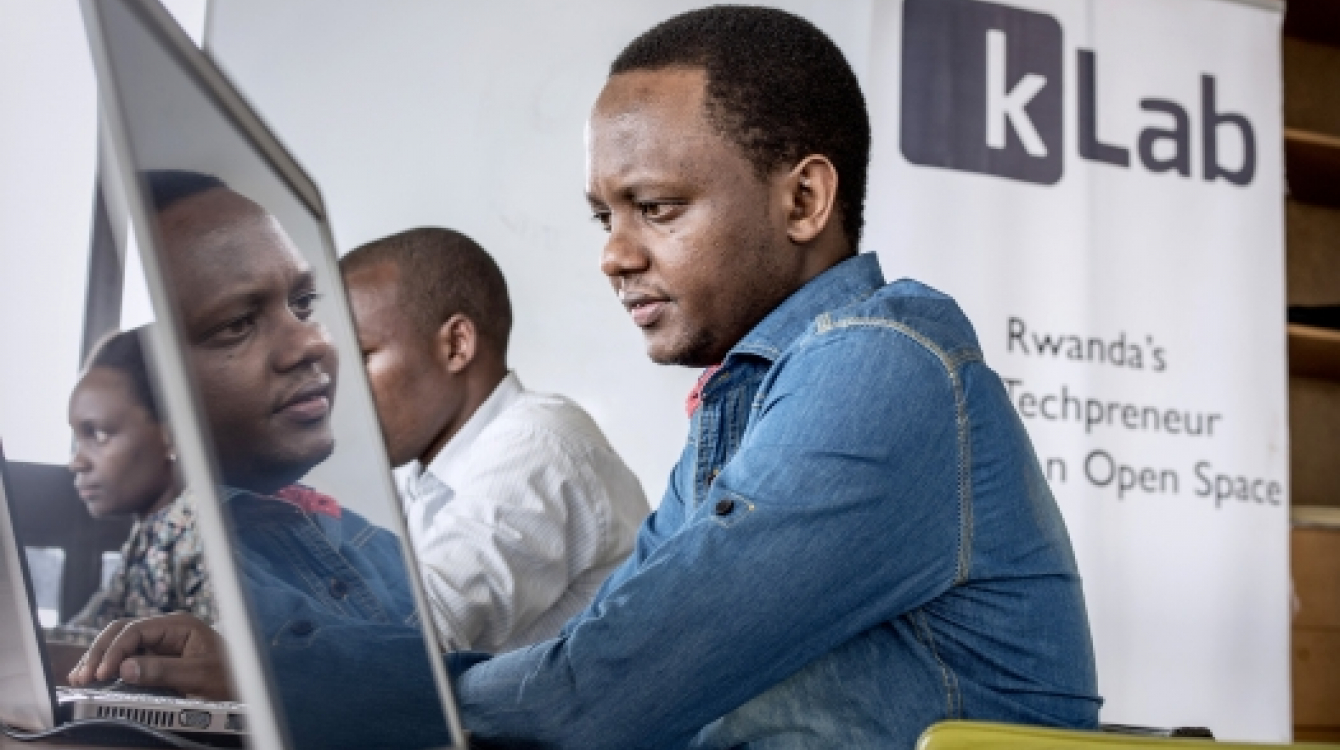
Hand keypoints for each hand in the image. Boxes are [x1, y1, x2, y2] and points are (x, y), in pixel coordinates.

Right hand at [68, 613, 235, 700]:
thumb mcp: (198, 675)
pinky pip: (128, 657)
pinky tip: (96, 677)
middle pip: (122, 631)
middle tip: (82, 677)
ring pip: (121, 643)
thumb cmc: (229, 677)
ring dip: (100, 658)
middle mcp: (167, 629)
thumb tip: (125, 668)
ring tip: (80, 678)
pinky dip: (110, 666)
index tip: (102, 674)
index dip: (115, 650)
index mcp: (180, 624)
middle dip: (100, 652)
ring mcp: (161, 642)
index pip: (136, 630)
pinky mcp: (158, 657)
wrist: (246, 686)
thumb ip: (163, 671)